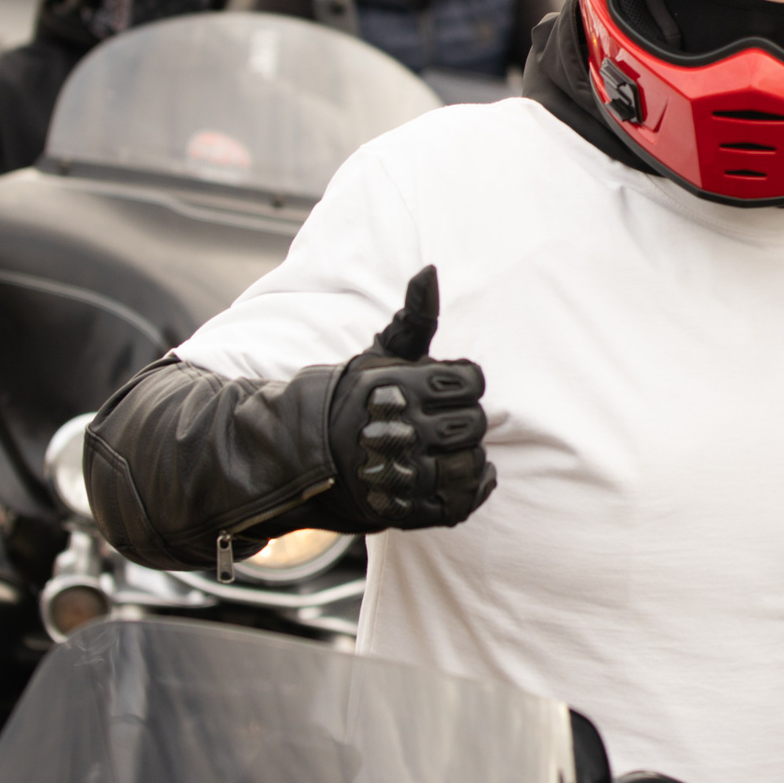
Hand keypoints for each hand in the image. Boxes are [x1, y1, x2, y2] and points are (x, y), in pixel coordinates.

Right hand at [323, 266, 495, 529]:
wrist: (310, 458)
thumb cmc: (358, 399)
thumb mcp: (382, 355)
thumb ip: (414, 318)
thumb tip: (430, 272)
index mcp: (394, 388)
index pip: (470, 381)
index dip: (465, 383)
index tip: (447, 388)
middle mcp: (395, 432)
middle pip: (473, 423)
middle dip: (464, 419)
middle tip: (442, 420)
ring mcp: (397, 475)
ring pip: (469, 464)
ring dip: (468, 456)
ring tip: (447, 448)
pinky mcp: (402, 510)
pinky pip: (460, 502)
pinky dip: (471, 488)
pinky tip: (459, 472)